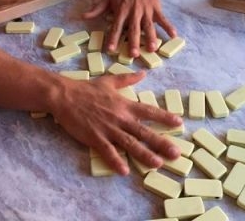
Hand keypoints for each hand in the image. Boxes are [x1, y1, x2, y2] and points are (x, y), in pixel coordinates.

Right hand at [51, 71, 181, 174]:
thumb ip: (128, 79)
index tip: (179, 123)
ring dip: (144, 154)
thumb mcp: (110, 81)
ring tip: (157, 164)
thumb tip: (143, 73)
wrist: (65, 96)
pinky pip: (107, 151)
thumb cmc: (87, 88)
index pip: (149, 111)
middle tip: (176, 153)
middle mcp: (120, 118)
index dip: (164, 117)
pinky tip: (124, 171)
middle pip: (144, 132)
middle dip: (161, 142)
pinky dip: (115, 161)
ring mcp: (108, 128)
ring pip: (129, 143)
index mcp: (124, 104)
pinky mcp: (95, 137)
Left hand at [83, 0, 176, 56]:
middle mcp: (134, 12)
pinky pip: (163, 19)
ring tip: (152, 49)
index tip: (111, 49)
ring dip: (151, 37)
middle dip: (134, 42)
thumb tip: (83, 16)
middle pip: (134, 29)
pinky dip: (169, 26)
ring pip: (149, 26)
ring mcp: (146, 10)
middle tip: (133, 54)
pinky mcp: (156, 8)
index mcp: (122, 11)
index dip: (114, 38)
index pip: (117, 27)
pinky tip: (174, 35)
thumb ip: (97, 9)